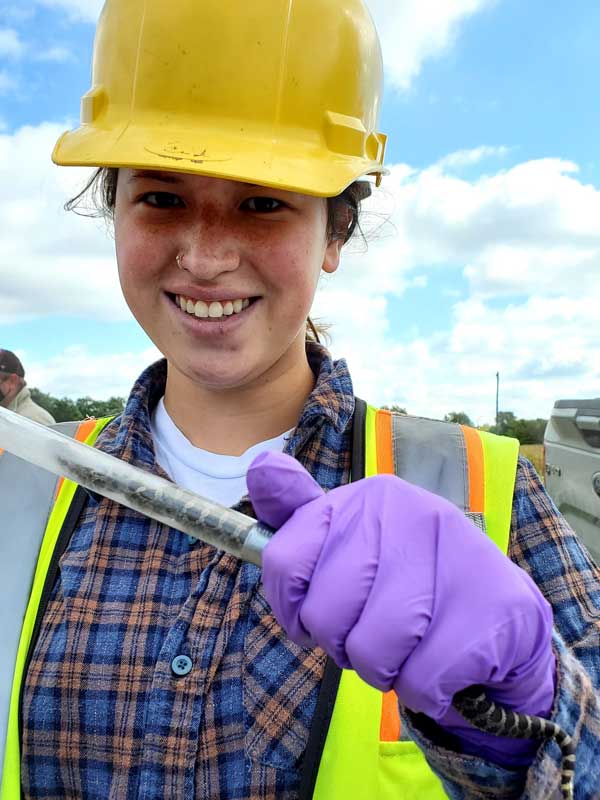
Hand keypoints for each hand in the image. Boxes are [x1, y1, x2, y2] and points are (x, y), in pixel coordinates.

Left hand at [247, 452, 555, 765]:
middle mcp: (411, 512)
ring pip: (372, 650)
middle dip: (344, 644)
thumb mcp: (352, 543)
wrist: (504, 620)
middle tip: (377, 633)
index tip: (321, 611)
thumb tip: (259, 466)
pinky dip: (427, 690)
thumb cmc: (412, 586)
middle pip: (324, 614)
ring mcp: (457, 553)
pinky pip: (422, 680)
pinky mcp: (494, 606)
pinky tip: (447, 664)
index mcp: (368, 496)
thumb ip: (299, 515)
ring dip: (387, 672)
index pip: (283, 560)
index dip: (294, 606)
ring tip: (412, 649)